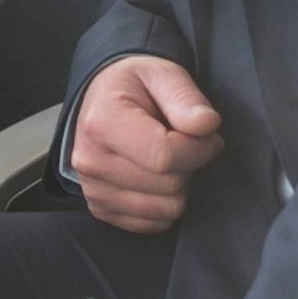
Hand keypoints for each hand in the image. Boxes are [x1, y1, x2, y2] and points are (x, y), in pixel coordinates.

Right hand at [69, 54, 224, 232]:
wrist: (100, 100)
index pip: (165, 155)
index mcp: (103, 123)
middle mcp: (91, 161)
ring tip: (169, 158)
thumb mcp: (162, 73)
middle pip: (169, 185)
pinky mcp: (101, 209)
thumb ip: (185, 97)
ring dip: (179, 186)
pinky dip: (165, 204)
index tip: (206, 134)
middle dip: (189, 165)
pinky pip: (154, 224)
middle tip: (184, 143)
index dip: (199, 148)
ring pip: (166, 210)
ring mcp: (93, 190)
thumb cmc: (134, 87)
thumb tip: (206, 124)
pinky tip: (157, 177)